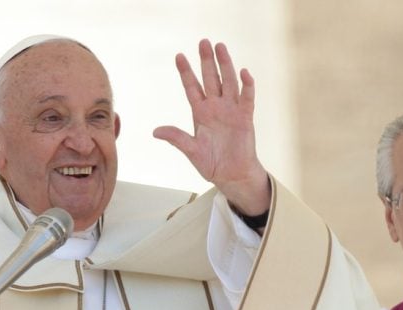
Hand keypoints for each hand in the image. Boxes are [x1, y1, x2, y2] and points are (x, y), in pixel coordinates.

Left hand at [154, 39, 270, 215]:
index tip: (179, 56)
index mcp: (200, 113)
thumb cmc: (212, 163)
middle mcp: (216, 107)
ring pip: (228, 82)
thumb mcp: (191, 150)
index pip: (192, 87)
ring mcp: (231, 110)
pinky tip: (244, 73)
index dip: (186, 72)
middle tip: (204, 42)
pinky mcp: (245, 118)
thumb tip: (156, 131)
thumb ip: (177, 138)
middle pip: (211, 79)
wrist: (232, 175)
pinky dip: (246, 86)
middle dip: (207, 61)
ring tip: (221, 48)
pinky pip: (246, 98)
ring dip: (225, 65)